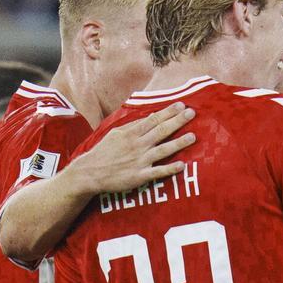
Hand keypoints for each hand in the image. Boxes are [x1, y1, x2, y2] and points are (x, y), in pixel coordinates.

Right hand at [70, 103, 195, 194]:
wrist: (89, 173)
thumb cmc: (104, 152)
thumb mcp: (115, 134)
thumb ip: (133, 126)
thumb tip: (150, 116)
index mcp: (131, 134)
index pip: (153, 120)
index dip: (168, 112)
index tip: (181, 105)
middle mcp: (137, 145)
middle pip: (160, 131)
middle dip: (176, 122)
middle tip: (191, 113)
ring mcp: (139, 161)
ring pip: (162, 150)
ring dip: (178, 143)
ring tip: (193, 137)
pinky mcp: (139, 176)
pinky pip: (157, 172)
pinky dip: (169, 169)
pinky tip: (182, 165)